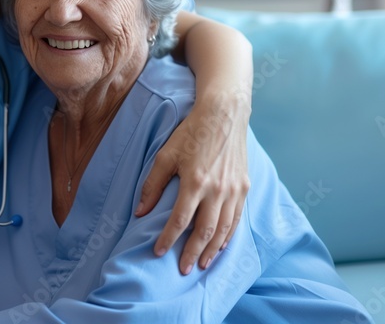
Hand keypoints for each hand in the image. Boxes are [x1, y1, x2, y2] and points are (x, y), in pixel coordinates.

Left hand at [135, 90, 250, 274]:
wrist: (224, 115)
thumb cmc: (191, 133)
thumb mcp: (166, 155)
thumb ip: (153, 185)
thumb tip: (140, 212)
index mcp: (195, 182)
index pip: (180, 220)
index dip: (168, 239)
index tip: (159, 252)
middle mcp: (217, 190)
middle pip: (205, 231)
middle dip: (193, 253)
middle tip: (183, 269)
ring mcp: (233, 190)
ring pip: (224, 229)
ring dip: (212, 250)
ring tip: (202, 264)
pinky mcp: (244, 187)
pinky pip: (237, 219)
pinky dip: (229, 236)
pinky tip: (221, 246)